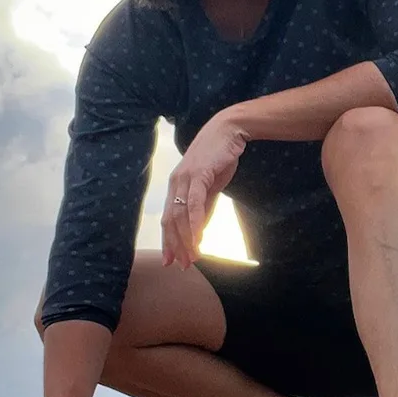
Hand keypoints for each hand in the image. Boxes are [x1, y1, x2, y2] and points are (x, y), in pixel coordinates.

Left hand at [163, 110, 248, 267]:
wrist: (228, 131)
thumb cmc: (220, 156)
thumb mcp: (211, 185)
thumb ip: (204, 206)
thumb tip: (199, 228)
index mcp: (177, 186)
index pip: (168, 218)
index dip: (169, 241)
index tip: (172, 261)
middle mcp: (176, 183)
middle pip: (171, 220)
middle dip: (176, 245)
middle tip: (183, 265)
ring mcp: (185, 178)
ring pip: (180, 215)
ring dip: (186, 238)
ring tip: (193, 257)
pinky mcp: (198, 174)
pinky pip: (194, 203)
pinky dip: (195, 222)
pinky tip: (198, 237)